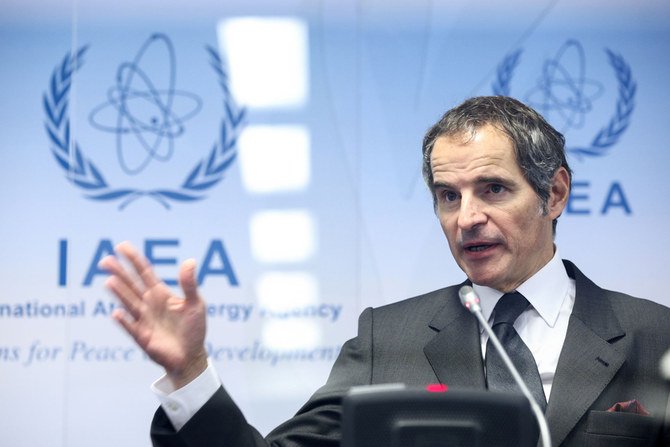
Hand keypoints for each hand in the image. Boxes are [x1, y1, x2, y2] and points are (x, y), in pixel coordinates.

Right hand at [99, 241, 207, 388]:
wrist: (191, 356)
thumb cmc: (194, 329)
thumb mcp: (195, 304)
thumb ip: (189, 284)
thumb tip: (190, 261)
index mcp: (160, 294)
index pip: (144, 272)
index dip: (133, 259)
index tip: (121, 246)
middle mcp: (148, 304)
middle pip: (131, 285)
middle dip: (119, 273)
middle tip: (105, 261)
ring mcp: (144, 320)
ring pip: (129, 303)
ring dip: (120, 293)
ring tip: (110, 281)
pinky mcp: (143, 337)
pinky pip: (132, 327)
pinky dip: (124, 321)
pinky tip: (117, 313)